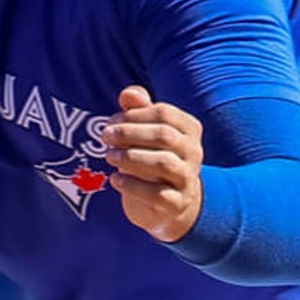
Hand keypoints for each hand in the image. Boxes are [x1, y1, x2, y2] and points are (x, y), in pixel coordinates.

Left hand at [102, 85, 203, 242]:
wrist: (169, 205)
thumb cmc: (152, 158)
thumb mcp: (145, 132)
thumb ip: (137, 109)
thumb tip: (129, 94)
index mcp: (189, 129)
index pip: (163, 113)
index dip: (133, 114)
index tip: (110, 122)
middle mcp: (194, 152)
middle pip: (164, 135)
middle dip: (129, 133)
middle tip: (105, 136)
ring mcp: (188, 179)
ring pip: (163, 163)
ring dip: (130, 157)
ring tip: (109, 156)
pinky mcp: (177, 204)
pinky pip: (156, 193)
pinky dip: (131, 185)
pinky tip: (115, 179)